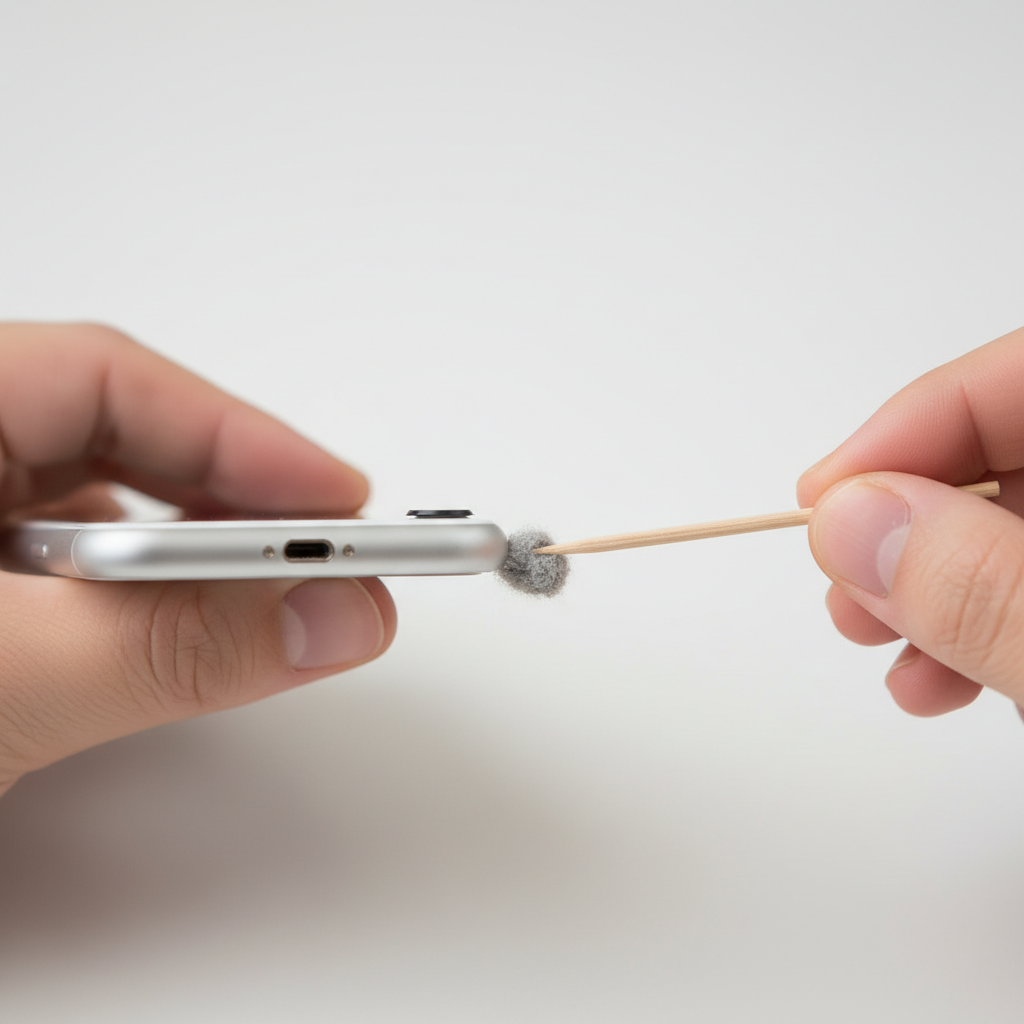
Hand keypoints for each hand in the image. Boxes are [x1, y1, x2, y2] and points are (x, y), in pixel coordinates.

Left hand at [0, 323, 395, 795]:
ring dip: (190, 554)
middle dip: (229, 501)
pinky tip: (172, 630)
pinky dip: (142, 597)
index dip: (240, 437)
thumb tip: (338, 612)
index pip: (104, 378)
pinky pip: (74, 565)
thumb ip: (171, 644)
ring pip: (97, 504)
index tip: (342, 502)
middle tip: (330, 556)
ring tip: (267, 596)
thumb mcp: (7, 685)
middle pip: (114, 438)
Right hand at [798, 326, 1023, 716]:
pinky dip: (976, 626)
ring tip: (876, 646)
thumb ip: (988, 589)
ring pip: (1012, 523)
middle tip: (842, 580)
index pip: (1022, 376)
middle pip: (1010, 448)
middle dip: (907, 517)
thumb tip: (853, 522)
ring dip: (927, 582)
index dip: (911, 426)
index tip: (823, 497)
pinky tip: (937, 680)